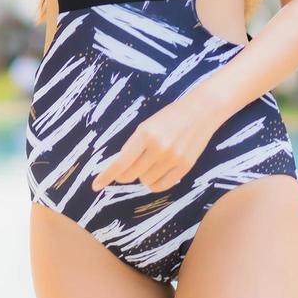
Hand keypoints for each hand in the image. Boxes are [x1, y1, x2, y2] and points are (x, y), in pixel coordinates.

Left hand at [91, 93, 224, 193]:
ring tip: (148, 162)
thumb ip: (134, 145)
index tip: (96, 185)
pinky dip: (154, 184)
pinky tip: (154, 174)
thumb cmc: (170, 117)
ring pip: (145, 181)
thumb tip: (119, 167)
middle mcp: (159, 147)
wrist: (201, 111)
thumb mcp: (147, 125)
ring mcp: (173, 158)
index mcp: (145, 133)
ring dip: (142, 176)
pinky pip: (162, 186)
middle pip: (131, 174)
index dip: (107, 175)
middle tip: (123, 170)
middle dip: (123, 175)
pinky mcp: (185, 166)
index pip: (121, 162)